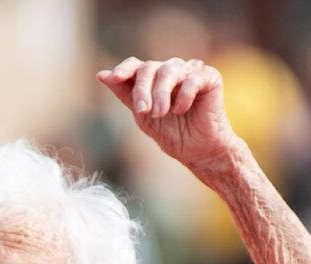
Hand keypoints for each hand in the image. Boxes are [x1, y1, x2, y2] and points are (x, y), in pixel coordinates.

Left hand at [97, 57, 239, 171]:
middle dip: (142, 89)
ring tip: (160, 114)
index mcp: (152, 78)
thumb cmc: (170, 133)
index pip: (135, 65)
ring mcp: (190, 71)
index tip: (114, 78)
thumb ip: (124, 94)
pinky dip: (184, 95)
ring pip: (169, 70)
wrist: (197, 150)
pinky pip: (192, 78)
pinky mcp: (209, 77)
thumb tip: (101, 75)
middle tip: (143, 111)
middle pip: (149, 68)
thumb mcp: (142, 116)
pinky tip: (182, 110)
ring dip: (161, 94)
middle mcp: (170, 70)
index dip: (124, 69)